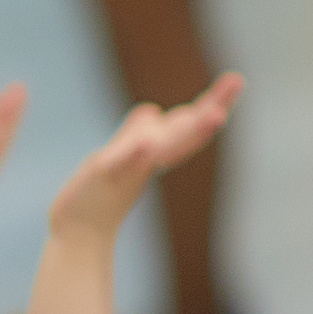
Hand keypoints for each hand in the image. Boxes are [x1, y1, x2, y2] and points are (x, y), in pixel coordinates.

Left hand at [46, 78, 240, 245]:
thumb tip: (152, 111)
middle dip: (208, 113)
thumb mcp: (118, 154)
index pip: (187, 124)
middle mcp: (146, 158)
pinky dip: (135, 156)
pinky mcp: (102, 179)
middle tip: (236, 84)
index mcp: (153, 150)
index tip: (236, 80)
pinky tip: (145, 146)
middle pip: (183, 133)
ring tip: (214, 115)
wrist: (76, 233)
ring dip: (188, 132)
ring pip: (162, 147)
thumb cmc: (99, 197)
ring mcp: (126, 169)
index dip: (212, 104)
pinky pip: (121, 165)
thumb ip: (135, 134)